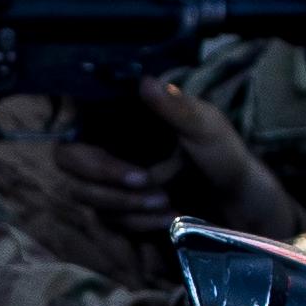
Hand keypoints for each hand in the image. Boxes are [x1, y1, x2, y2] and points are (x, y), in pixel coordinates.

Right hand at [54, 81, 303, 241]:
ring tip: (168, 203)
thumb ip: (177, 107)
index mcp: (122, 118)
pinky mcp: (118, 211)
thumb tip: (146, 82)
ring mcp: (109, 181)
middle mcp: (108, 146)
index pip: (74, 123)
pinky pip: (108, 220)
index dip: (85, 143)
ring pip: (88, 196)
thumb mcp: (207, 128)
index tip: (121, 161)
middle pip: (69, 162)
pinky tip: (169, 218)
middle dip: (106, 179)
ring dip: (127, 205)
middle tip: (146, 184)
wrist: (237, 205)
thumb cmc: (224, 157)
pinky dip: (139, 223)